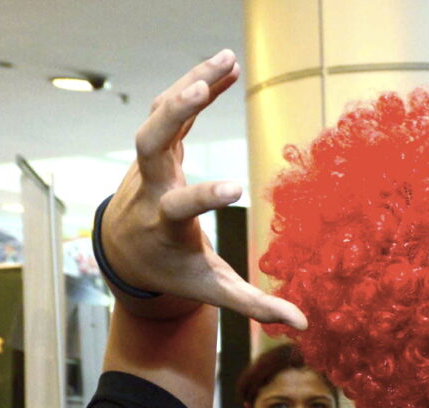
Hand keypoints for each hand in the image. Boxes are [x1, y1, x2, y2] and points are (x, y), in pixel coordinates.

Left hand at [102, 49, 304, 326]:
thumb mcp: (213, 292)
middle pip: (149, 144)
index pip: (180, 207)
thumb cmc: (174, 272)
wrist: (125, 250)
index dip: (204, 197)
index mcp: (165, 225)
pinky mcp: (158, 146)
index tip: (236, 189)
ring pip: (159, 114)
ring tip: (226, 58)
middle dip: (172, 115)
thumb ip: (256, 306)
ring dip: (190, 84)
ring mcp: (150, 163)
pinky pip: (172, 108)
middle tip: (200, 89)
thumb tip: (304, 327)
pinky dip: (196, 84)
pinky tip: (224, 65)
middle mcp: (150, 187)